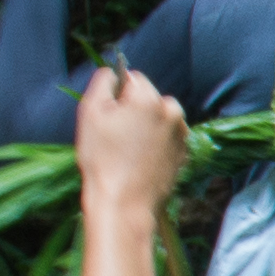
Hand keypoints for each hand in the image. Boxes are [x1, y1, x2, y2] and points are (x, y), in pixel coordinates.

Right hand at [77, 63, 188, 213]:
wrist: (123, 203)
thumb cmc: (102, 159)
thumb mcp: (91, 113)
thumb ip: (103, 82)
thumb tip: (112, 72)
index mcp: (149, 98)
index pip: (133, 79)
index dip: (118, 95)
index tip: (110, 116)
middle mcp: (172, 112)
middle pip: (149, 98)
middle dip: (135, 110)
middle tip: (118, 136)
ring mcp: (182, 134)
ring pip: (160, 118)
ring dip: (147, 127)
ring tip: (129, 151)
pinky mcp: (184, 154)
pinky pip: (167, 138)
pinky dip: (156, 144)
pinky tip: (141, 161)